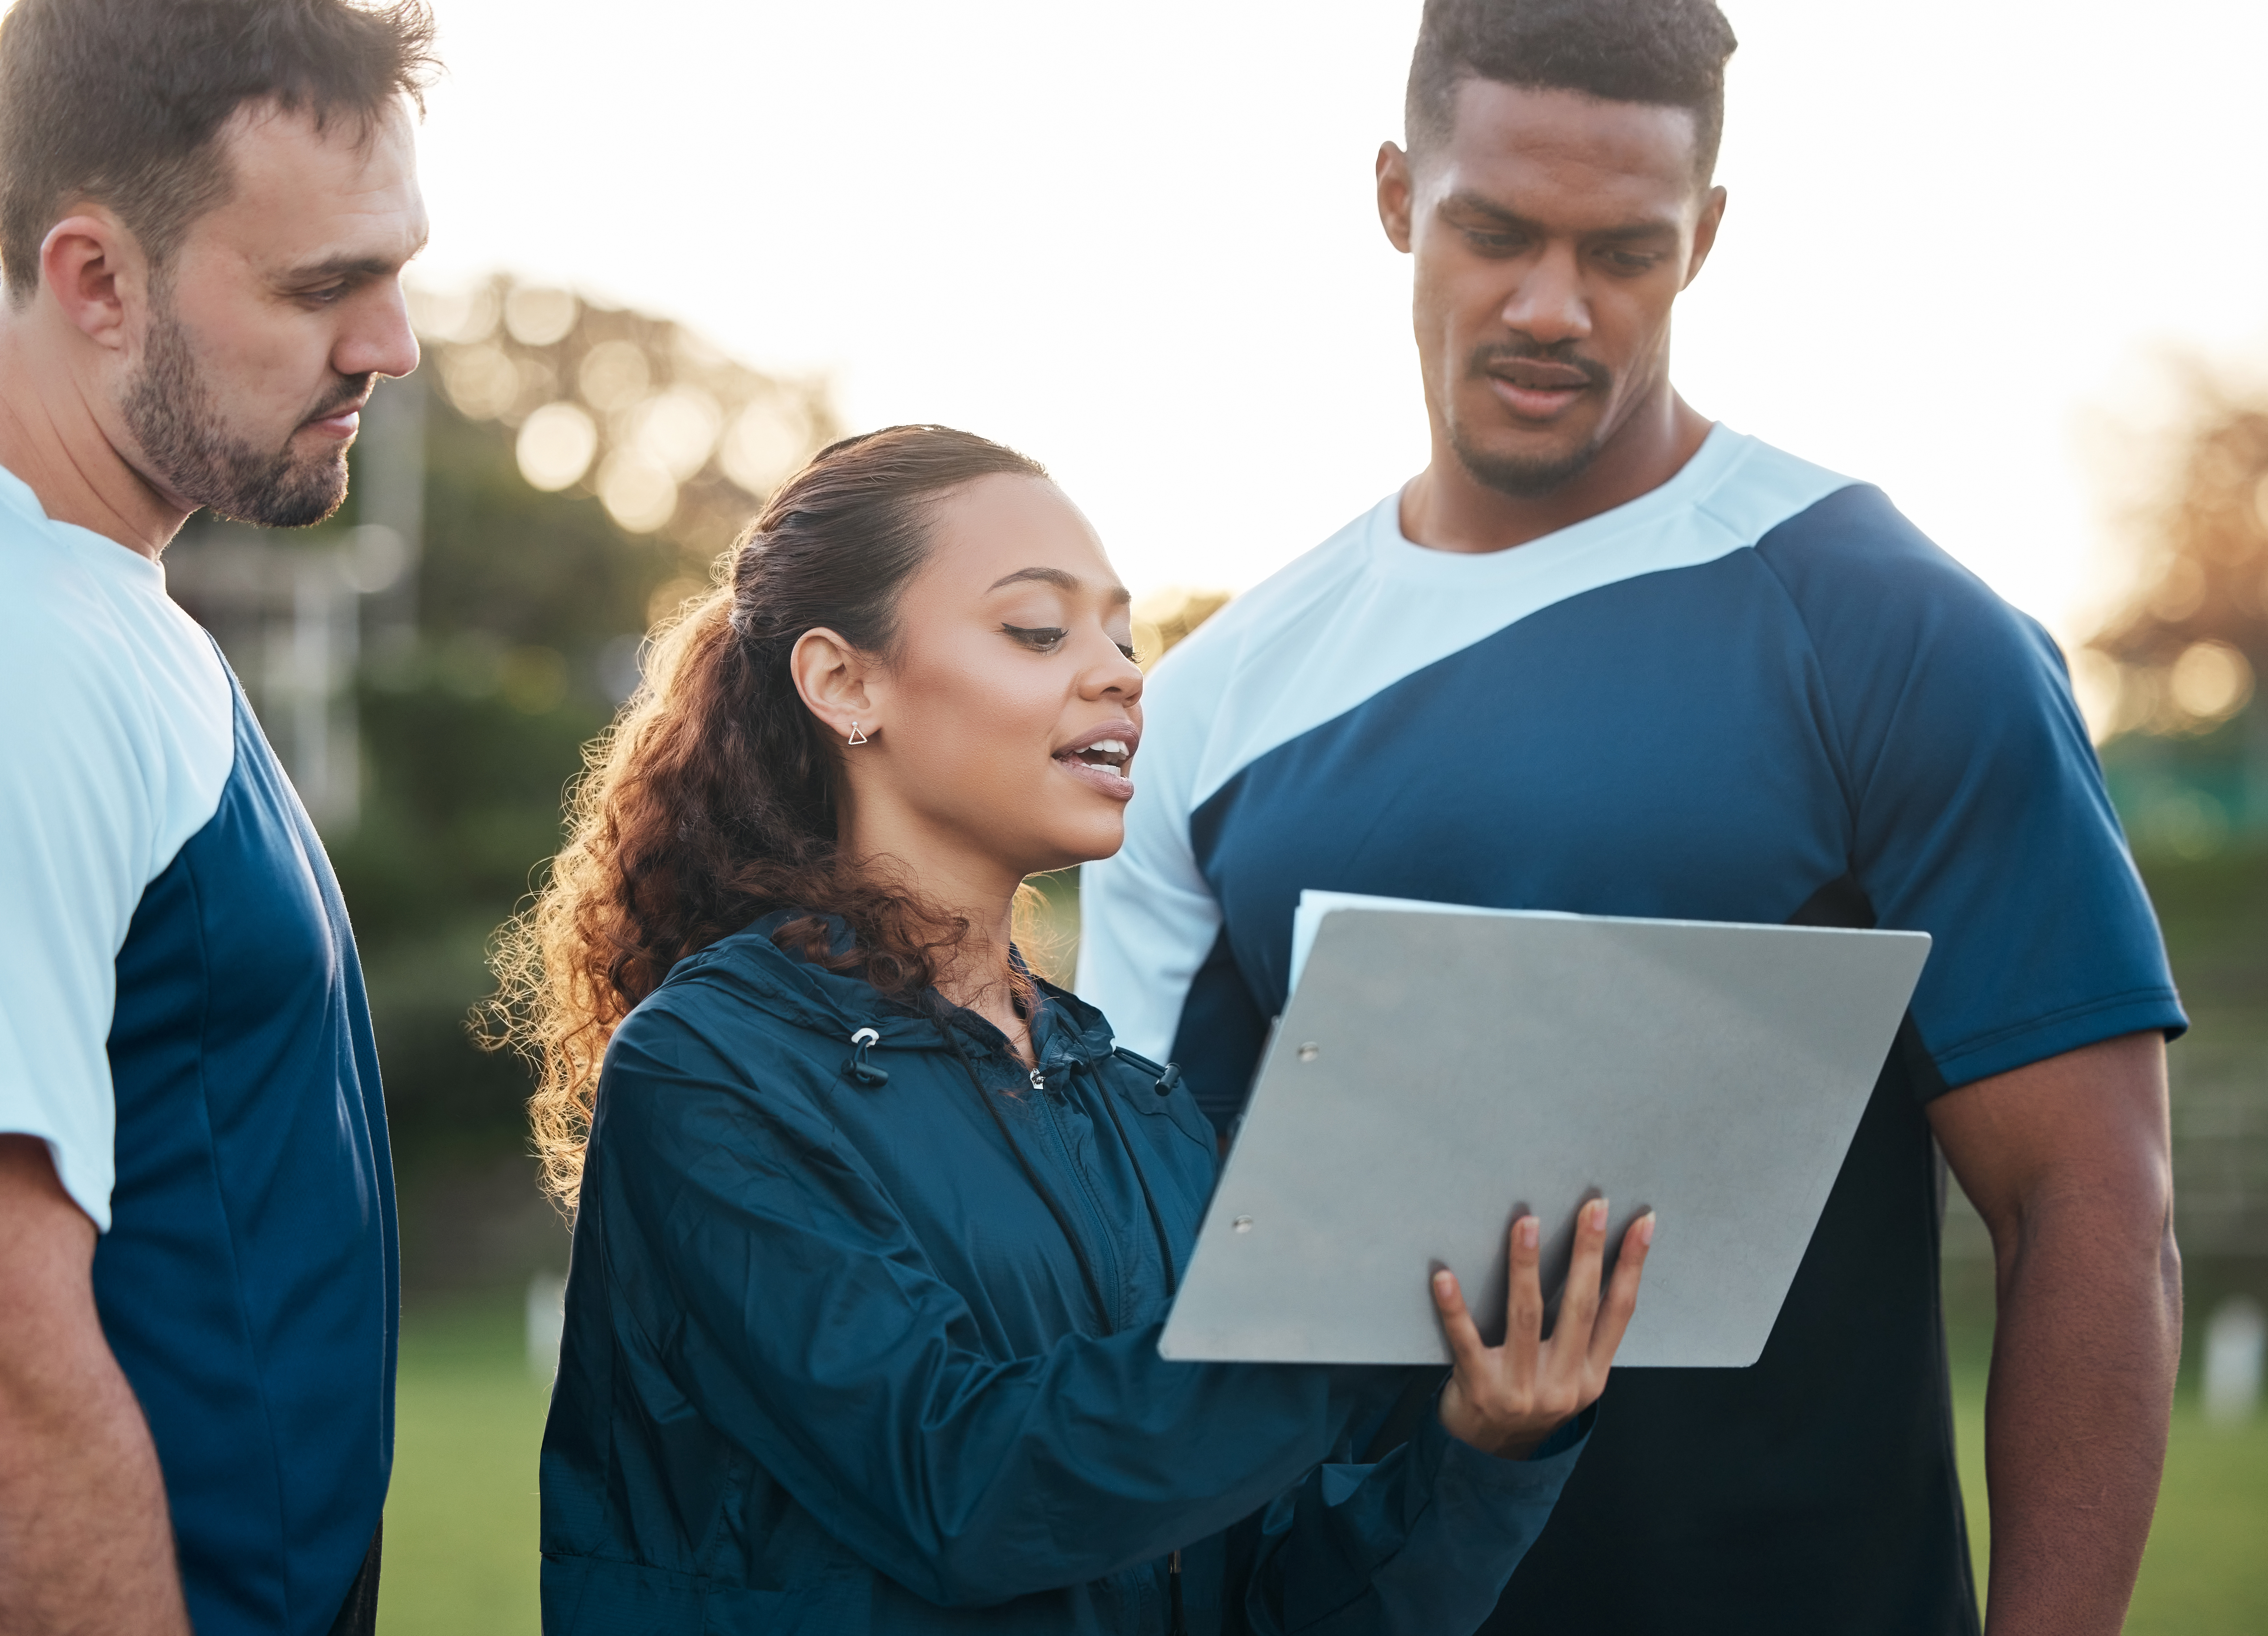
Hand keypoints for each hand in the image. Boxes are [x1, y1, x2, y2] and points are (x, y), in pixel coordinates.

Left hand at [1432, 1198, 1653, 1458]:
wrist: (1486, 1458)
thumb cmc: (1528, 1400)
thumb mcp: (1568, 1379)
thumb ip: (1579, 1337)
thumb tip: (1591, 1264)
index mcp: (1591, 1377)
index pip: (1619, 1312)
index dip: (1632, 1266)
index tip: (1642, 1223)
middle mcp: (1562, 1384)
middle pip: (1579, 1307)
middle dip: (1588, 1253)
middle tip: (1592, 1206)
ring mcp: (1520, 1388)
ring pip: (1526, 1317)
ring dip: (1526, 1267)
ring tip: (1527, 1223)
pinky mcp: (1477, 1389)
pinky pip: (1465, 1341)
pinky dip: (1454, 1308)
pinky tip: (1445, 1276)